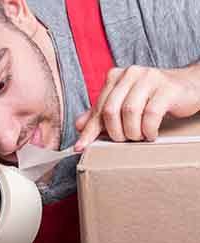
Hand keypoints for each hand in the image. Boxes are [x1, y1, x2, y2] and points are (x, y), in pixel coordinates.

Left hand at [75, 65, 199, 150]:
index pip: (98, 108)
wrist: (185, 87)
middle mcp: (130, 73)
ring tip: (139, 136)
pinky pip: (151, 114)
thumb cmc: (150, 98)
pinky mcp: (166, 88)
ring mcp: (149, 78)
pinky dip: (148, 130)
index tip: (80, 148)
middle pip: (110, 110)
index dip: (89, 131)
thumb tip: (79, 126)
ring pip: (129, 112)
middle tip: (124, 139)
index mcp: (114, 77)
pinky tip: (150, 134)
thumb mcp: (122, 105)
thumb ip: (100, 114)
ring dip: (132, 132)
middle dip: (115, 132)